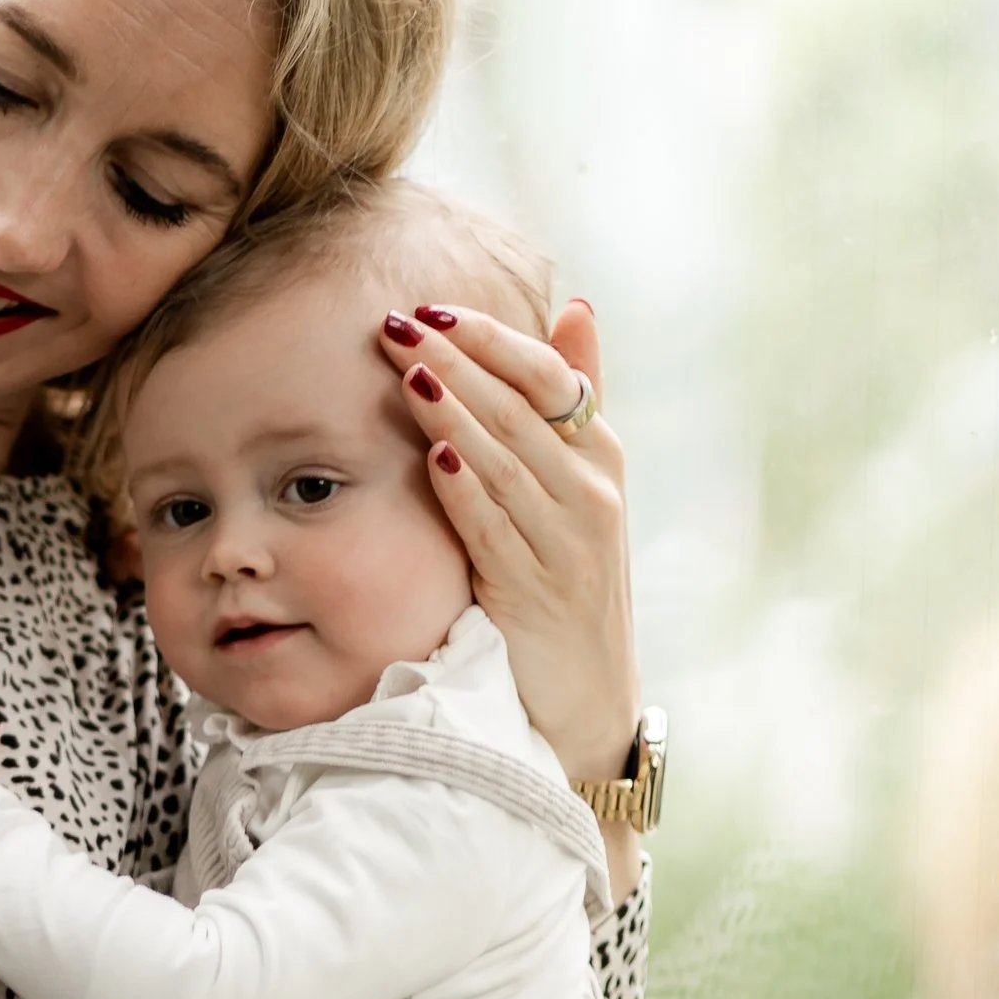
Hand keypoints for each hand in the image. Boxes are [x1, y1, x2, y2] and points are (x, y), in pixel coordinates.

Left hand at [381, 297, 637, 792]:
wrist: (586, 692)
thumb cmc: (569, 574)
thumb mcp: (578, 484)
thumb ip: (572, 399)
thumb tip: (577, 307)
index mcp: (599, 455)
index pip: (550, 377)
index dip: (494, 339)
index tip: (436, 308)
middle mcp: (591, 491)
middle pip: (519, 409)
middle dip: (457, 361)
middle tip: (399, 322)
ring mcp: (568, 542)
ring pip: (504, 459)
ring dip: (453, 410)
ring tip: (407, 368)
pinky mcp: (535, 590)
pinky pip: (494, 527)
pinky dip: (466, 487)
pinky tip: (434, 452)